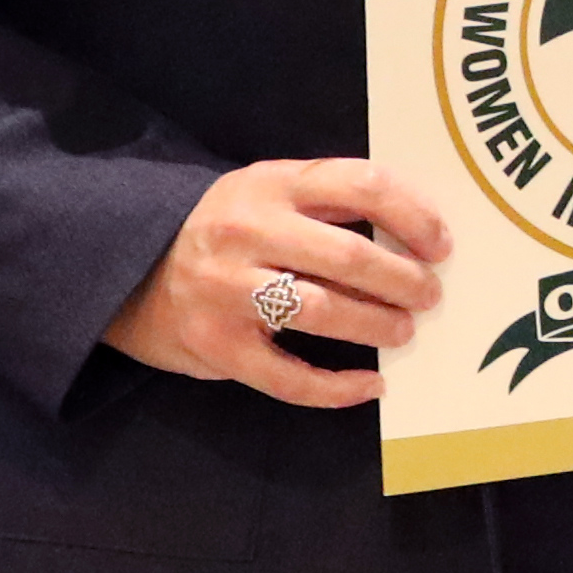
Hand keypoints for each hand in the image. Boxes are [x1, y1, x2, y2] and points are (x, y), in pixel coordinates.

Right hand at [101, 158, 446, 411]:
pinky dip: (338, 388)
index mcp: (271, 184)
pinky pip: (288, 377)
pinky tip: (372, 386)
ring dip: (375, 326)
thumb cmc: (228, 229)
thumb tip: (419, 232)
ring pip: (320, 311)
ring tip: (403, 332)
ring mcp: (227, 291)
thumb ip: (330, 201)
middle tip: (429, 296)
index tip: (441, 246)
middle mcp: (247, 232)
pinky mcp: (217, 346)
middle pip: (346, 255)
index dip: (413, 216)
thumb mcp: (270, 192)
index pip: (360, 185)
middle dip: (402, 280)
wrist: (131, 268)